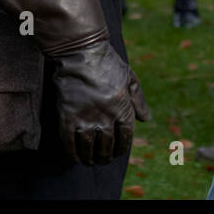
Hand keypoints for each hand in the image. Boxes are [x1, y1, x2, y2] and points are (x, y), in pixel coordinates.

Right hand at [50, 41, 147, 164]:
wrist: (81, 51)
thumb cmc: (107, 63)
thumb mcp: (130, 78)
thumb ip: (138, 100)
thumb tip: (145, 119)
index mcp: (123, 108)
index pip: (125, 138)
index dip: (122, 148)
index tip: (118, 152)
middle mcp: (105, 117)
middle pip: (107, 146)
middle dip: (106, 157)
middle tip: (102, 160)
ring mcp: (86, 118)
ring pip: (88, 148)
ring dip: (89, 158)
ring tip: (89, 161)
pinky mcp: (67, 116)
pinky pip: (69, 142)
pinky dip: (72, 153)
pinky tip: (74, 157)